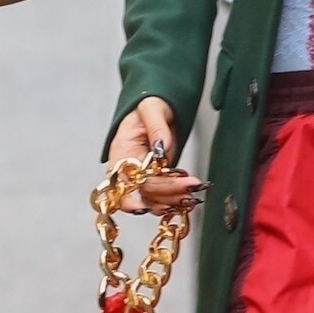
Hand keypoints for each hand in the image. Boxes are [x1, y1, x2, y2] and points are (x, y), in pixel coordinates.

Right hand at [105, 97, 201, 212]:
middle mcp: (129, 168)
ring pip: (154, 198)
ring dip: (174, 200)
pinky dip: (177, 198)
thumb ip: (156, 126)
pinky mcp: (157, 178)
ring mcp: (143, 175)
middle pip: (143, 191)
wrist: (159, 107)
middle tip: (192, 185)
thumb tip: (162, 146)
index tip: (142, 208)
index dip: (127, 199)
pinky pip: (164, 195)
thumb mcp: (151, 107)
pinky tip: (190, 195)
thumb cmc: (149, 104)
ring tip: (194, 193)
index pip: (120, 182)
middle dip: (167, 192)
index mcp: (121, 151)